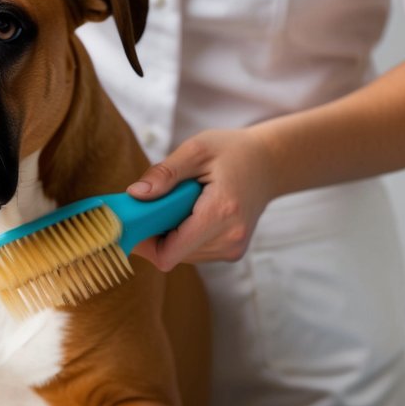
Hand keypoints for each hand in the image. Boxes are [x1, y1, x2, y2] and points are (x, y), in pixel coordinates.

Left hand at [128, 129, 277, 270]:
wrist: (270, 163)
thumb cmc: (232, 152)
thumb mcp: (196, 149)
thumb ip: (165, 172)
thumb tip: (135, 194)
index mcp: (221, 212)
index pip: (169, 253)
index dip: (144, 242)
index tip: (134, 222)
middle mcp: (230, 238)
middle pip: (172, 254)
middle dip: (157, 232)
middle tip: (157, 203)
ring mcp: (233, 248)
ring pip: (181, 256)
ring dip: (171, 234)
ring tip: (181, 203)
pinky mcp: (232, 251)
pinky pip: (193, 252)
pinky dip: (184, 236)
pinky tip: (192, 212)